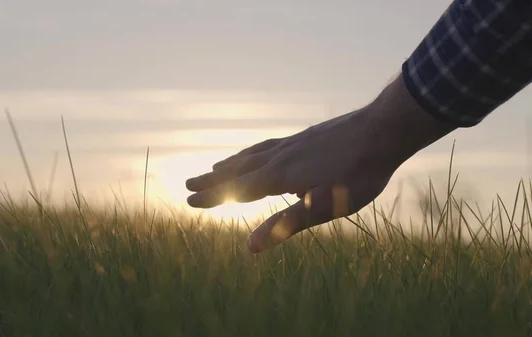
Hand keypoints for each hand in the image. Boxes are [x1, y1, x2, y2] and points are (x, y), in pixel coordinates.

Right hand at [185, 75, 454, 252]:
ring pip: (252, 154)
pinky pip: (268, 145)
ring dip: (230, 162)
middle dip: (213, 178)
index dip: (212, 196)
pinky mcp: (304, 137)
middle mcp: (278, 156)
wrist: (382, 131)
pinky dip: (253, 152)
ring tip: (216, 165)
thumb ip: (285, 225)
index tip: (188, 199)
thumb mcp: (322, 207)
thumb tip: (250, 247)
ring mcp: (291, 143)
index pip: (236, 189)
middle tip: (188, 181)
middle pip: (237, 168)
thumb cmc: (355, 175)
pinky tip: (260, 152)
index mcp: (278, 176)